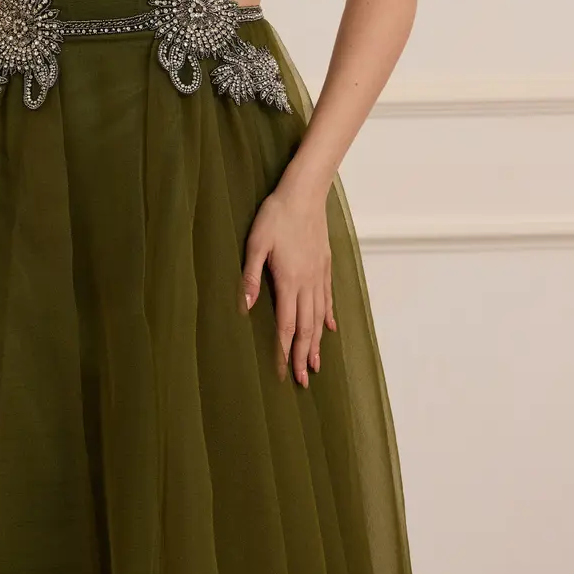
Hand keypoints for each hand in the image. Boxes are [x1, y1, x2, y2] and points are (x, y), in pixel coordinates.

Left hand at [241, 181, 336, 385]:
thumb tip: (244, 305)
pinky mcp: (325, 265)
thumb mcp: (256, 243)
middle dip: (302, 355)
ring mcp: (319, 275)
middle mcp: (307, 283)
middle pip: (306, 328)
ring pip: (319, 317)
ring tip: (316, 363)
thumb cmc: (276, 215)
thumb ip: (250, 275)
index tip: (283, 373)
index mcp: (289, 281)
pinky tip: (330, 328)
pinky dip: (328, 317)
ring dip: (316, 343)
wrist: (304, 193)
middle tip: (303, 380)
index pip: (286, 325)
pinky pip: (328, 298)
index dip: (283, 351)